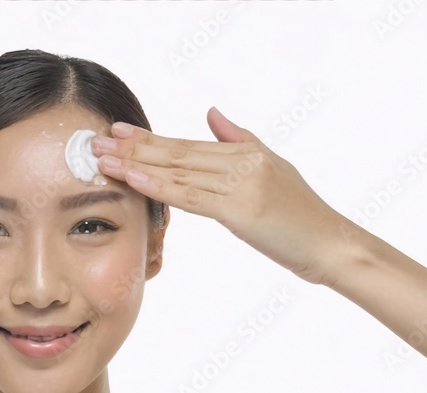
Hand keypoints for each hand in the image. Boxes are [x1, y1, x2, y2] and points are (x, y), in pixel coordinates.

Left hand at [92, 107, 364, 286]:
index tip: (117, 131)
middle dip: (132, 148)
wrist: (332, 245)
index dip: (149, 138)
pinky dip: (157, 186)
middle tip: (95, 141)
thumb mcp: (273, 167)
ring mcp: (241, 184)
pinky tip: (132, 179)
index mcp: (246, 151)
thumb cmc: (302, 216)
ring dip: (135, 165)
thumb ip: (239, 139)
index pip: (186, 144)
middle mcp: (242, 162)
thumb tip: (212, 113)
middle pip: (176, 153)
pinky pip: (190, 196)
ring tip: (102, 159)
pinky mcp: (240, 210)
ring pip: (177, 172)